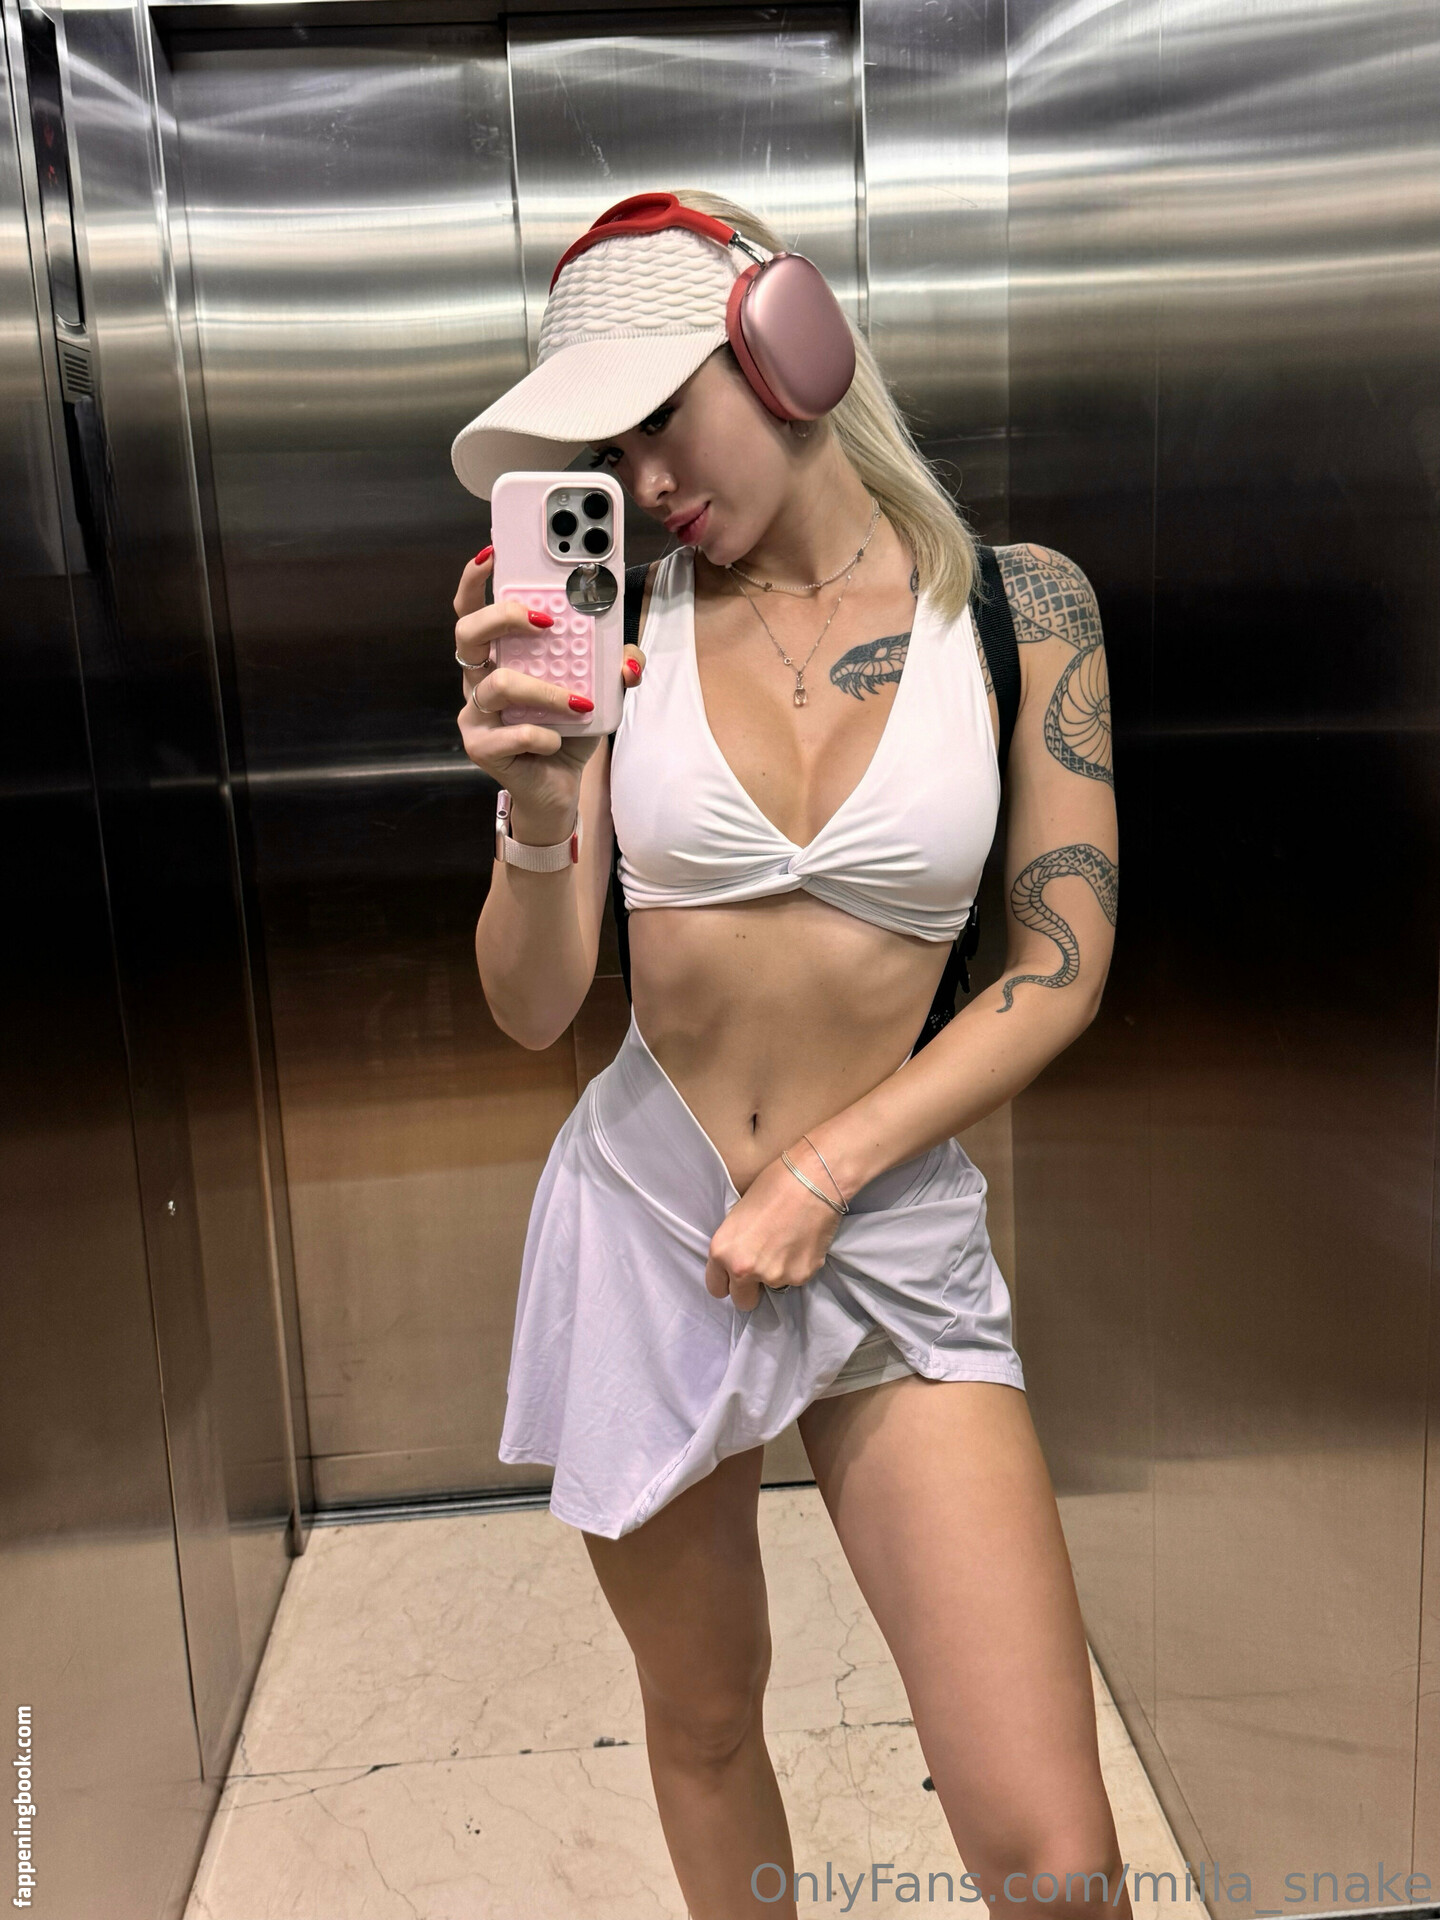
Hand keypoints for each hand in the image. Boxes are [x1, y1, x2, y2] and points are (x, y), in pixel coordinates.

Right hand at [452, 547, 644, 827]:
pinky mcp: (482, 748)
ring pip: (498, 685)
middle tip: (545, 621)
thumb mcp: (600, 692)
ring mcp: (476, 714)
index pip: (474, 608)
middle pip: (468, 632)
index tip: (492, 552)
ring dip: (545, 690)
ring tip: (579, 702)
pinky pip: (512, 734)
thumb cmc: (570, 729)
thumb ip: (614, 667)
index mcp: (500, 654)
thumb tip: (629, 658)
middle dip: (504, 617)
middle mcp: (479, 678)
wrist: (559, 788)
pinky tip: (559, 739)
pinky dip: (544, 734)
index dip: (475, 580)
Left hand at [704, 1145, 844, 1311]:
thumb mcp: (737, 1216)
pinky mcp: (801, 1276)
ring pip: (773, 1287)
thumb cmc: (772, 1185)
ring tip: (787, 1241)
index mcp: (722, 1252)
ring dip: (777, 1272)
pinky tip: (802, 1241)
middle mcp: (744, 1270)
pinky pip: (795, 1277)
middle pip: (743, 1301)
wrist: (812, 1180)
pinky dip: (798, 1265)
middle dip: (750, 1289)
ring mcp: (774, 1276)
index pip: (717, 1288)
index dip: (727, 1281)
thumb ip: (735, 1245)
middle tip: (762, 1264)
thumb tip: (741, 1259)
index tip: (736, 1274)